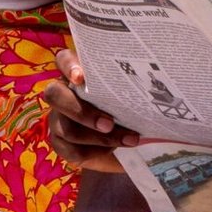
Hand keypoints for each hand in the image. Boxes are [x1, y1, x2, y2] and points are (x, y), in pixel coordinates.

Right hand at [43, 50, 142, 174]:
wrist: (126, 144)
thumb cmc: (130, 110)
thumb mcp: (132, 96)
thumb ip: (133, 86)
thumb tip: (157, 86)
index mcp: (78, 73)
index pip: (63, 59)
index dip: (68, 66)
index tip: (81, 77)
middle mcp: (63, 93)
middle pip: (54, 95)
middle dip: (81, 111)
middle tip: (109, 123)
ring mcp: (59, 119)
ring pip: (66, 128)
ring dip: (99, 138)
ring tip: (127, 139)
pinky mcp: (60, 142)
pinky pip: (70, 150)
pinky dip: (95, 152)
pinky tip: (113, 151)